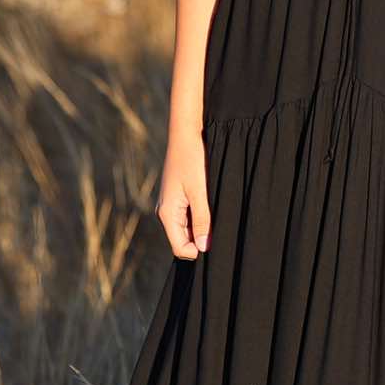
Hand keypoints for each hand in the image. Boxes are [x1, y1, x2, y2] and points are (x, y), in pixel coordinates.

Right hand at [157, 128, 211, 259]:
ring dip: (201, 226)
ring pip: (187, 229)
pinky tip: (211, 204)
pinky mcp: (177, 197)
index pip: (181, 248)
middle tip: (218, 224)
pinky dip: (200, 216)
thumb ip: (201, 220)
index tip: (215, 238)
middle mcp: (165, 212)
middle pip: (183, 240)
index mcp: (167, 213)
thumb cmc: (192, 160)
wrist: (185, 135)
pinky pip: (188, 216)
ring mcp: (171, 205)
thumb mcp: (200, 192)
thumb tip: (203, 247)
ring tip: (215, 211)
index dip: (199, 250)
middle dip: (201, 238)